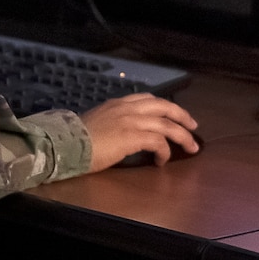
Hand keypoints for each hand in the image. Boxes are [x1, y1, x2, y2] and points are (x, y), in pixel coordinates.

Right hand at [82, 93, 199, 171]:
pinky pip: (158, 141)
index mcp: (117, 104)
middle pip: (164, 106)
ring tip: (191, 147)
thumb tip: (122, 133)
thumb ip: (112, 122)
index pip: (147, 99)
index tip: (173, 115)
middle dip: (182, 115)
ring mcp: (130, 121)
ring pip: (166, 123)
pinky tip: (163, 160)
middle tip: (193, 126)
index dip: (165, 107)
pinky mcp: (132, 136)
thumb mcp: (96, 122)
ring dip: (182, 136)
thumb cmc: (76, 140)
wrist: (65, 145)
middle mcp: (126, 108)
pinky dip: (165, 151)